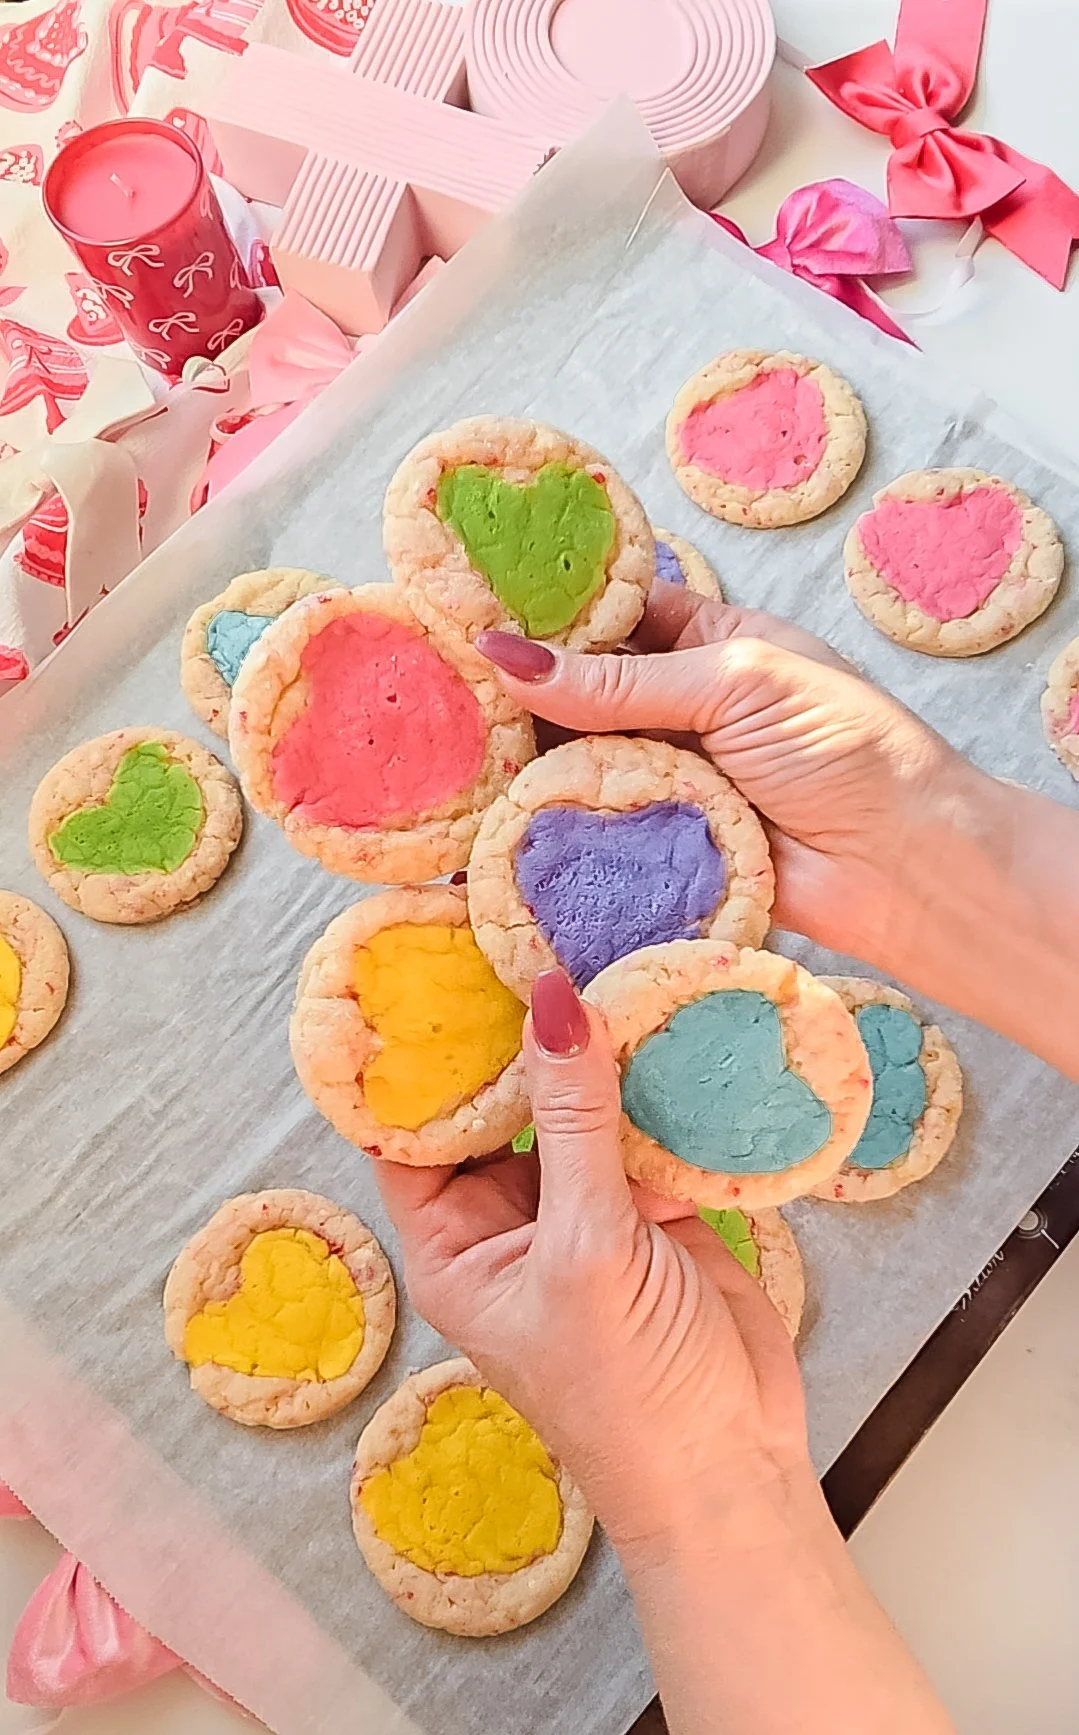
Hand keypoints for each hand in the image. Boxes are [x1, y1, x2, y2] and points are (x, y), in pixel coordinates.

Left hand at [375, 971, 955, 1733]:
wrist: (735, 1469)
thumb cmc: (629, 1395)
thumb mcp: (586, 1253)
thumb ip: (574, 1124)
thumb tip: (549, 1001)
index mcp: (453, 1243)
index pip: (411, 1126)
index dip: (415, 1049)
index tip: (425, 960)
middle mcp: (508, 1219)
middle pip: (497, 1102)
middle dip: (513, 1031)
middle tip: (525, 931)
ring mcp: (583, 1210)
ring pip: (575, 1105)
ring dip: (592, 1046)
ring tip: (599, 950)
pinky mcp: (653, 1206)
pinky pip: (643, 1124)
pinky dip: (657, 1081)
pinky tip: (669, 1017)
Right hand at [476, 583, 962, 968]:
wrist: (905, 867)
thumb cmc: (845, 749)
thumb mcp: (735, 683)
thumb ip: (621, 679)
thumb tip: (507, 654)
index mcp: (709, 642)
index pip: (611, 617)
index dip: (546, 616)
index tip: (467, 613)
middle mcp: (680, 708)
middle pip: (579, 693)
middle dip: (520, 695)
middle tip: (439, 692)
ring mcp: (667, 778)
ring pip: (576, 762)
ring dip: (523, 763)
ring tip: (445, 755)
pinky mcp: (658, 846)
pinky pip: (591, 829)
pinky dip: (547, 824)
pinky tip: (484, 819)